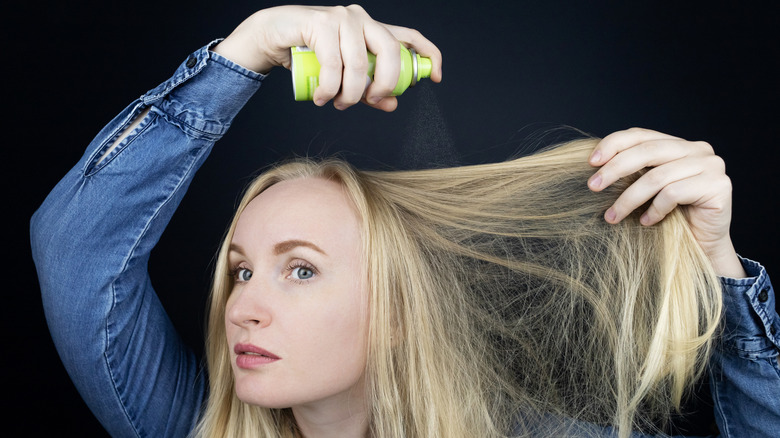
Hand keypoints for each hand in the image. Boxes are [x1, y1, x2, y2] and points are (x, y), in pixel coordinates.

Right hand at [211, 5, 441, 111]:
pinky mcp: (321, 23)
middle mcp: (361, 19)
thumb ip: (368, 90)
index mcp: (372, 29)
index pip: (409, 35)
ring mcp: (342, 18)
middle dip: (385, 84)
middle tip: (370, 101)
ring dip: (348, 94)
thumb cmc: (309, 56)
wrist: (272, 37)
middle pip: (391, 52)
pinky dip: (328, 88)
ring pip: (360, 65)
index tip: (436, 77)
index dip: (429, 54)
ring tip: (335, 103)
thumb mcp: (344, 77)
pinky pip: (334, 64)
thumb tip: (391, 104)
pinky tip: (321, 97)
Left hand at [587, 128, 745, 277]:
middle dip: (615, 169)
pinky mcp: (718, 186)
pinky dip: (654, 210)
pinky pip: (673, 194)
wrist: (704, 246)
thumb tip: (595, 164)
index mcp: (679, 145)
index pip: (641, 135)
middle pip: (647, 152)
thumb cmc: (671, 218)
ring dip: (628, 199)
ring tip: (612, 217)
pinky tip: (646, 222)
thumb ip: (634, 171)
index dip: (613, 144)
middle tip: (593, 186)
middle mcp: (698, 149)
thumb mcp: (648, 189)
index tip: (591, 162)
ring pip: (657, 177)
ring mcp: (711, 166)